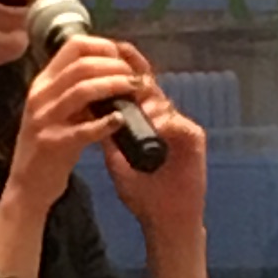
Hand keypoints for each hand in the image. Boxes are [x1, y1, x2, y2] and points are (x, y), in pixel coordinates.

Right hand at [13, 28, 157, 198]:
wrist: (28, 185)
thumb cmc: (50, 145)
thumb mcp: (58, 110)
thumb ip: (78, 90)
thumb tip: (114, 70)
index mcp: (43, 82)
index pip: (73, 45)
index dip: (104, 46)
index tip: (123, 59)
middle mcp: (40, 95)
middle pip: (82, 65)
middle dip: (115, 67)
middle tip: (136, 78)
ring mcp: (44, 119)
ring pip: (83, 90)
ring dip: (115, 86)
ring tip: (136, 91)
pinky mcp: (52, 144)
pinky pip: (83, 129)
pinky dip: (106, 123)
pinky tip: (121, 121)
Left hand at [96, 44, 207, 245]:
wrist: (165, 220)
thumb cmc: (142, 193)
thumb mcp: (117, 160)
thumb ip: (106, 136)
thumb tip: (84, 111)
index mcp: (145, 121)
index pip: (133, 90)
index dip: (120, 71)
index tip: (104, 56)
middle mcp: (163, 119)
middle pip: (150, 87)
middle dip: (134, 74)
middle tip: (121, 61)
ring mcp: (179, 127)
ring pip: (162, 102)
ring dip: (146, 101)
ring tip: (134, 100)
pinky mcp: (193, 140)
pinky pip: (178, 124)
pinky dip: (164, 122)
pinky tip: (153, 123)